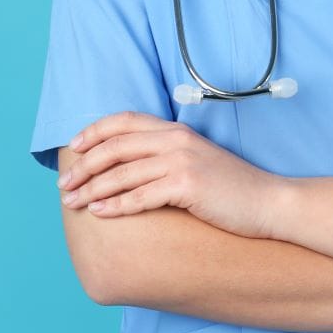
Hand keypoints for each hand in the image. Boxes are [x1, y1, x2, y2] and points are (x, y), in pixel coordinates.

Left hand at [56, 111, 285, 238]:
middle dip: (84, 166)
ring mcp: (181, 162)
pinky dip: (114, 205)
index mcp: (175, 130)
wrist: (269, 203)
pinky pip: (140, 196)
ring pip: (122, 173)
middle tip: (64, 184)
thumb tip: (128, 168)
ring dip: (91, 188)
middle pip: (115, 147)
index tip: (73, 149)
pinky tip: (98, 212)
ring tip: (72, 202)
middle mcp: (175, 140)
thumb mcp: (196, 161)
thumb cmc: (231, 189)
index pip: (124, 121)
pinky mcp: (186, 185)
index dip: (94, 132)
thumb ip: (166, 156)